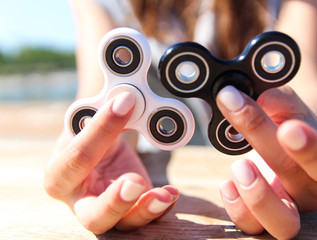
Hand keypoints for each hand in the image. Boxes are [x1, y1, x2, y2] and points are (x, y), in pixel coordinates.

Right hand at [44, 92, 178, 233]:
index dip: (102, 131)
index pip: (78, 158)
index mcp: (59, 175)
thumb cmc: (88, 134)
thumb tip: (124, 100)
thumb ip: (102, 113)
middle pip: (92, 216)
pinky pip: (146, 217)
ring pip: (124, 224)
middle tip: (136, 182)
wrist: (99, 147)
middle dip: (115, 203)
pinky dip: (161, 207)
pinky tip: (171, 192)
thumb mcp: (89, 120)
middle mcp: (80, 200)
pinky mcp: (130, 211)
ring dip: (146, 210)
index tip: (126, 103)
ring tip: (165, 194)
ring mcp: (107, 210)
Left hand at [216, 86, 316, 238]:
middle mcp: (311, 190)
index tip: (288, 128)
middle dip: (265, 146)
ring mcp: (288, 208)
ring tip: (239, 165)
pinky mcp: (262, 217)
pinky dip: (236, 207)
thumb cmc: (286, 124)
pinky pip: (252, 225)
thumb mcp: (286, 106)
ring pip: (283, 223)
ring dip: (258, 195)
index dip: (311, 149)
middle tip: (238, 115)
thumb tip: (263, 97)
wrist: (280, 144)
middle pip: (298, 181)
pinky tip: (227, 183)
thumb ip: (277, 99)